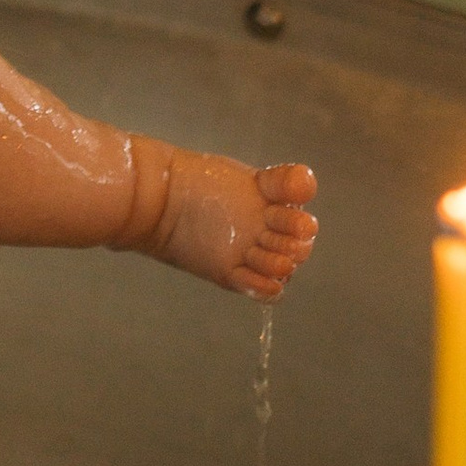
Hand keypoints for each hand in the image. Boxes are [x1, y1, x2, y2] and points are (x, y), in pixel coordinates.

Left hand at [133, 155, 317, 299]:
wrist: (157, 202)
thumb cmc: (195, 181)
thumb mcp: (239, 175)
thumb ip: (278, 181)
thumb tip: (308, 183)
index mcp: (274, 202)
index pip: (299, 212)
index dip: (295, 213)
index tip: (277, 205)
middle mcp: (268, 230)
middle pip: (297, 244)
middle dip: (292, 241)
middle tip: (272, 231)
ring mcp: (253, 254)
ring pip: (283, 269)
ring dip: (278, 264)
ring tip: (263, 255)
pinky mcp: (234, 275)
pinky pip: (264, 290)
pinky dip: (266, 288)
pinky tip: (259, 280)